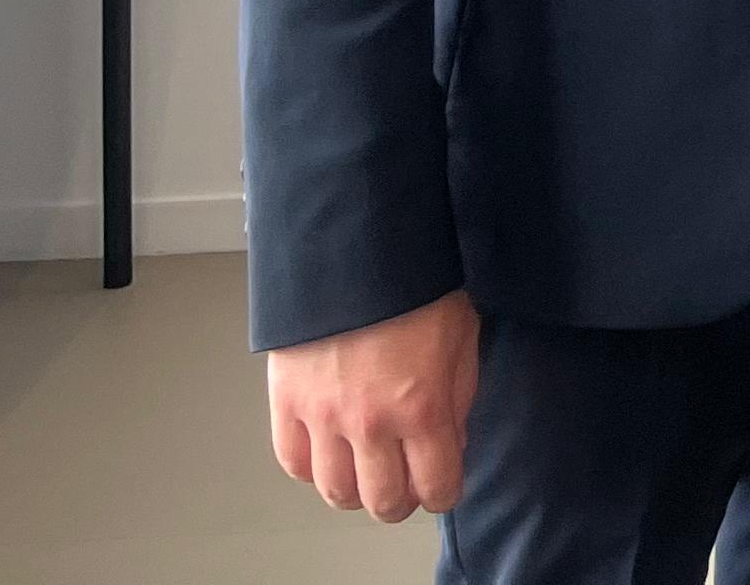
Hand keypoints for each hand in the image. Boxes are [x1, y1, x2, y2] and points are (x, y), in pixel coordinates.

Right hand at [266, 287, 479, 520]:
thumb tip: (449, 445)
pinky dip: (313, 467)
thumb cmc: (416, 284)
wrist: (357, 247)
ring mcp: (323, 416)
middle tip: (404, 482)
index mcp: (422, 407)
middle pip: (382, 502)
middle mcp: (371, 422)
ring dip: (356, 489)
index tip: (442, 484)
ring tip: (366, 468)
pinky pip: (294, 462)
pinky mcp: (286, 402)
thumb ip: (458, 399)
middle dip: (399, 500)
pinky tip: (330, 451)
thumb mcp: (462, 338)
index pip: (436, 488)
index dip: (443, 492)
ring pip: (335, 492)